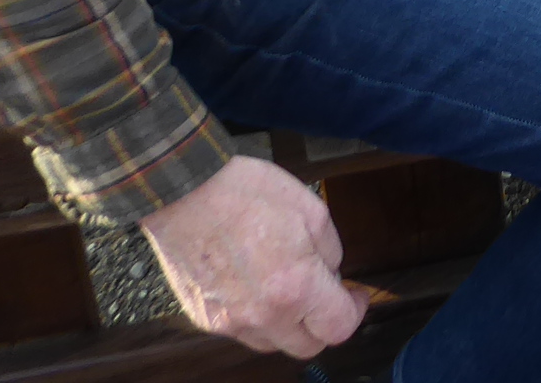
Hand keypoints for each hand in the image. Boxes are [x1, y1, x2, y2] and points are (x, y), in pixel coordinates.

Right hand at [140, 156, 365, 357]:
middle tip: (325, 295)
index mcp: (295, 288)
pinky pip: (242, 332)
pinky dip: (256, 318)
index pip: (338, 328)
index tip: (355, 295)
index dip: (355, 312)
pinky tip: (255, 286)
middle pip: (307, 347)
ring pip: (272, 343)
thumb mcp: (312, 210)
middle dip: (323, 324)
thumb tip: (331, 273)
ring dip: (288, 324)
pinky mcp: (204, 319)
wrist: (185, 193)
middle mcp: (262, 316)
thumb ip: (330, 251)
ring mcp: (229, 322)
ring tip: (288, 288)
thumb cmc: (246, 193)